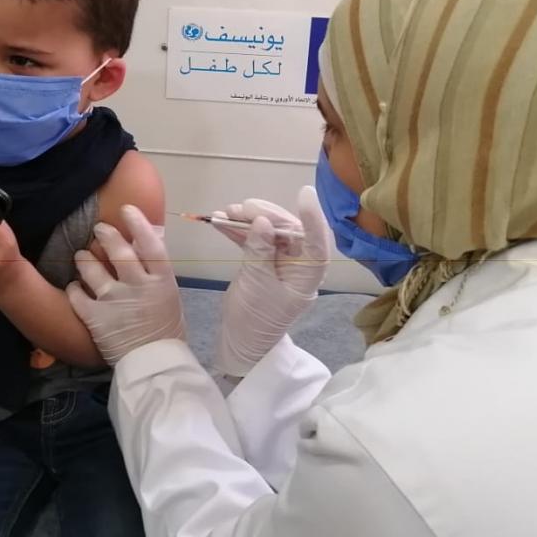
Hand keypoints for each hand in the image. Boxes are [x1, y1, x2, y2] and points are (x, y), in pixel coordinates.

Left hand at [66, 205, 184, 364]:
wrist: (155, 365)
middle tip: (99, 229)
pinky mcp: (95, 317)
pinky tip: (74, 287)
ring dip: (84, 259)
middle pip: (118, 250)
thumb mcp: (168, 296)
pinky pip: (76, 294)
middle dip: (105, 235)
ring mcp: (115, 301)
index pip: (149, 243)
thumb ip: (155, 272)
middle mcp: (138, 286)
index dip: (137, 223)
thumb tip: (143, 245)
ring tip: (81, 256)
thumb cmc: (166, 330)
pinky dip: (73, 288)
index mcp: (161, 280)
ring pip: (91, 269)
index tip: (126, 210)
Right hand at [216, 187, 330, 376]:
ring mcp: (279, 262)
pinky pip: (253, 240)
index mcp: (307, 273)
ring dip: (247, 220)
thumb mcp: (257, 284)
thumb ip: (260, 251)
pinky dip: (238, 231)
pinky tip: (220, 221)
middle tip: (243, 208)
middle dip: (265, 215)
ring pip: (268, 232)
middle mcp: (298, 264)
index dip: (311, 217)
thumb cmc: (256, 319)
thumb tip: (263, 222)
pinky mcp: (261, 262)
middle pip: (287, 230)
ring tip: (226, 213)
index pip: (316, 240)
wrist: (241, 343)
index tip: (303, 193)